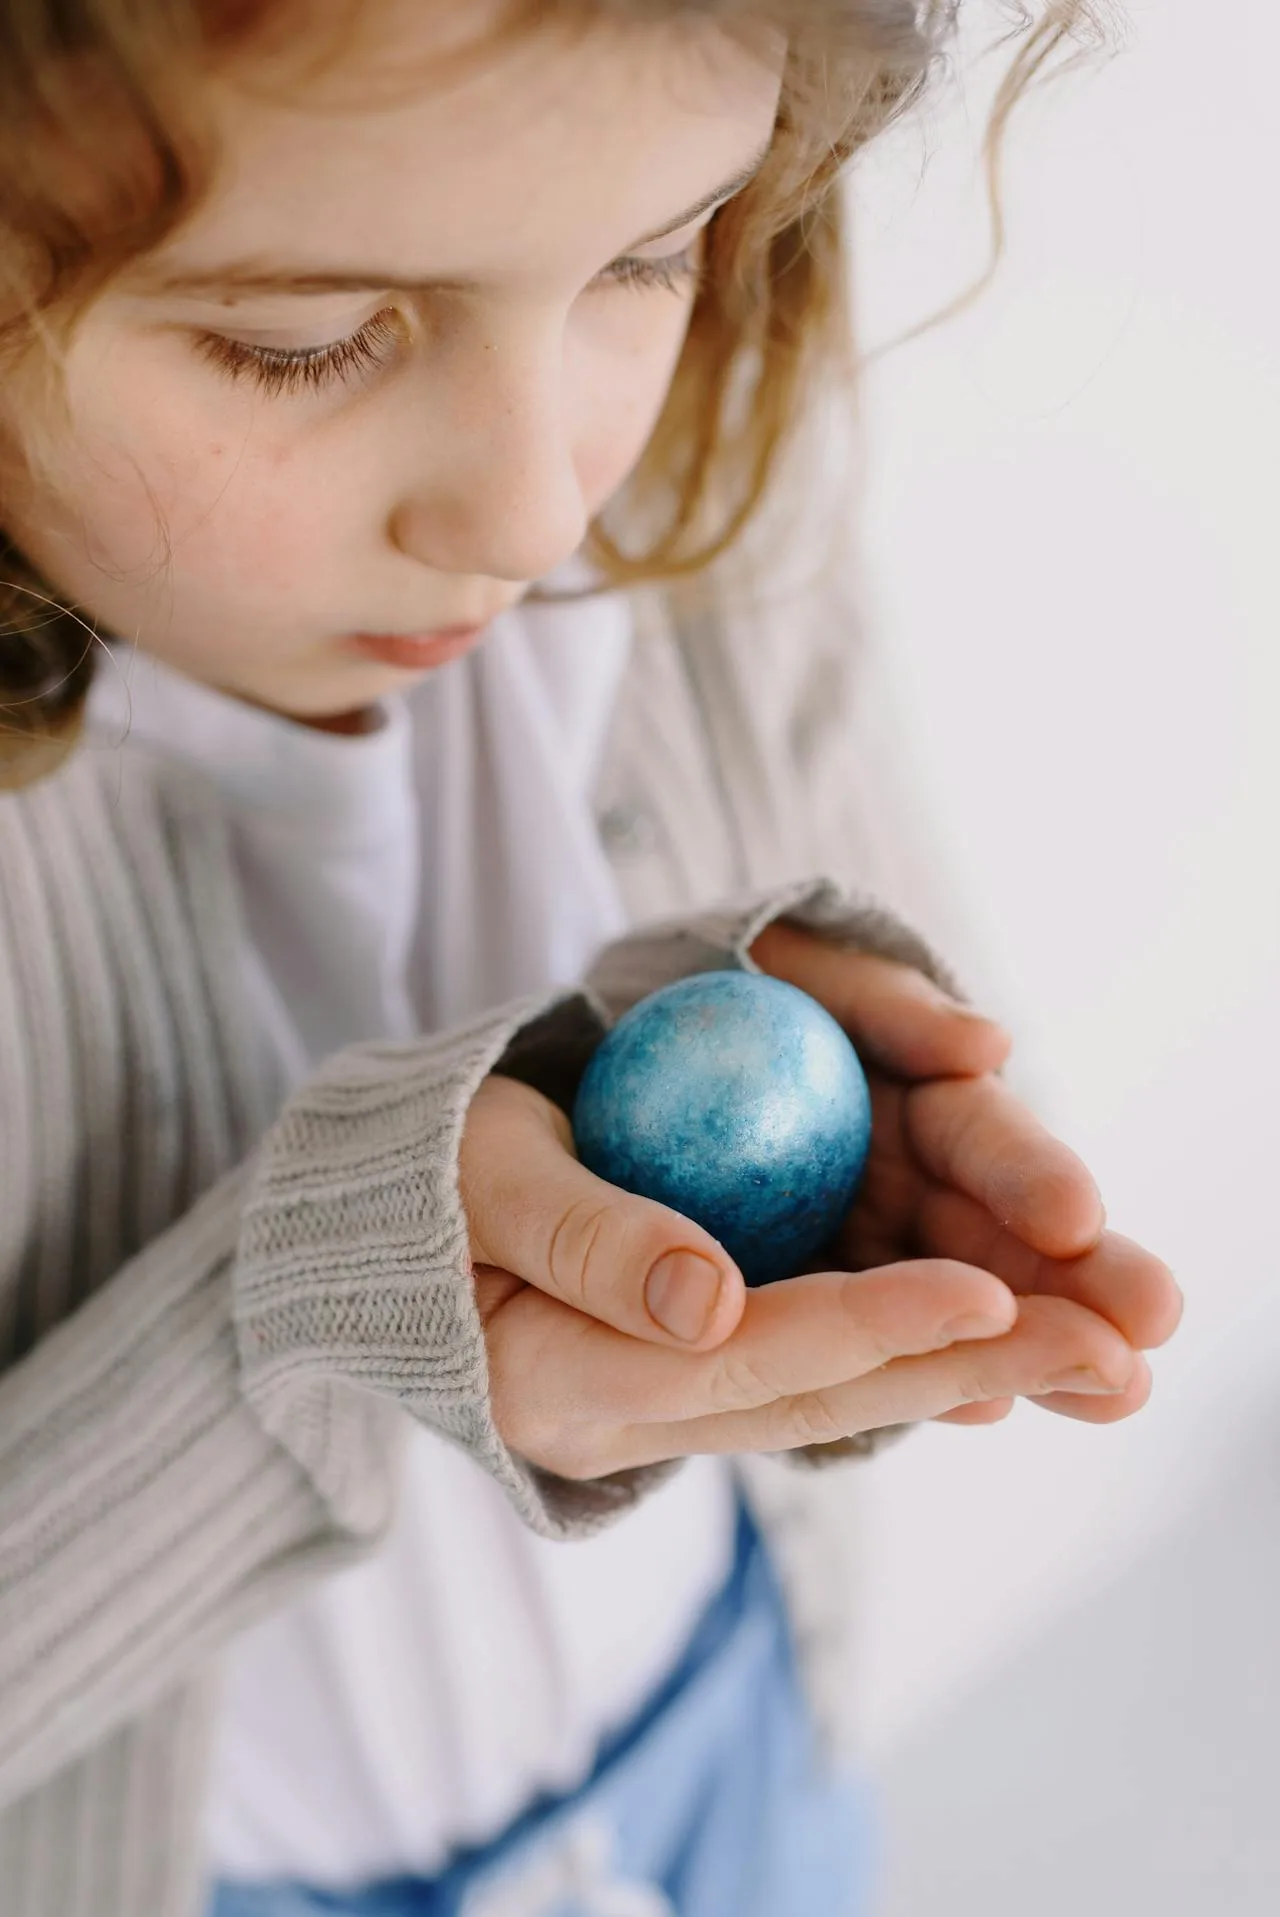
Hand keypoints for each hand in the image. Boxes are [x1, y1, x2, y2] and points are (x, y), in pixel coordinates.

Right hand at [459, 1040, 1168, 1480]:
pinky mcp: (701, 1374)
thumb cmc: (414, 1184)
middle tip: (1111, 1352)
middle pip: (823, 1394)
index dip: (869, 1324)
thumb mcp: (480, 1177)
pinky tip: (1009, 1354)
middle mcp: (631, 1418)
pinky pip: (824, 1375)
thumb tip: (706, 1302)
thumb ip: (586, 1240)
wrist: (376, 1242)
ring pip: (843, 1393)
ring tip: (1100, 1360)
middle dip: (973, 1369)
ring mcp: (671, 1406)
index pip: (747, 1354)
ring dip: (975, 1374)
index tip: (989, 1297)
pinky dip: (918, 1359)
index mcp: (565, 1381)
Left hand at [751, 919, 1183, 1429]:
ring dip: (1030, 1344)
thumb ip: (891, 1007)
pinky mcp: (821, 1299)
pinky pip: (870, 1343)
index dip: (1029, 1173)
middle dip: (1079, 1279)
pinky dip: (928, 1373)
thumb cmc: (753, 986)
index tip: (1074, 1215)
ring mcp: (876, 1250)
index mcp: (927, 1102)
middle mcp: (918, 1184)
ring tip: (1116, 1389)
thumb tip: (986, 1047)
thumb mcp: (812, 974)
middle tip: (1151, 1319)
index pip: (982, 1139)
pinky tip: (981, 1405)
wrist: (654, 1054)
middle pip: (1000, 1238)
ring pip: (955, 1305)